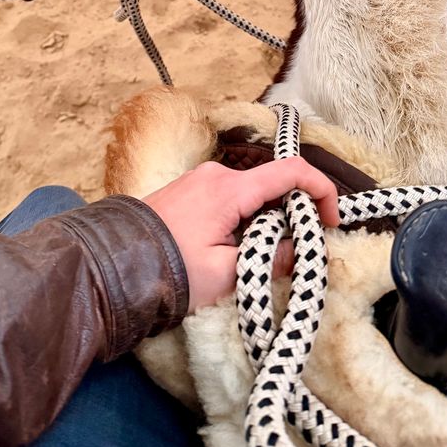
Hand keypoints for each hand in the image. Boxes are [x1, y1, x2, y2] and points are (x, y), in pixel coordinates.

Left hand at [142, 158, 338, 312]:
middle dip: (292, 215)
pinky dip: (245, 218)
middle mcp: (216, 175)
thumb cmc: (170, 270)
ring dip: (267, 220)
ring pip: (251, 193)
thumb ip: (271, 258)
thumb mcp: (227, 274)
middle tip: (298, 252)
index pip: (291, 172)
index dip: (321, 191)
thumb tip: (301, 250)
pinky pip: (229, 198)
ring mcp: (199, 180)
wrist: (114, 266)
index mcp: (229, 188)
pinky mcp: (187, 192)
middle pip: (272, 184)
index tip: (332, 221)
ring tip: (261, 258)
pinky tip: (236, 249)